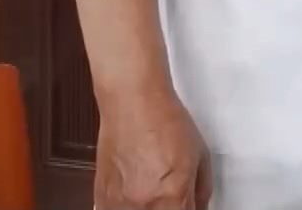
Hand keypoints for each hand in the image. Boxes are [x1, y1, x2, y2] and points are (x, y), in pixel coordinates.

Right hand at [93, 88, 211, 209]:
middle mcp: (144, 206)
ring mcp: (119, 204)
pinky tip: (135, 195)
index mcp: (173, 197)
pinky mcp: (101, 198)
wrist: (133, 102)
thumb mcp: (200, 157)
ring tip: (152, 190)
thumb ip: (200, 192)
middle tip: (172, 195)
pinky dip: (128, 207)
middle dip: (171, 208)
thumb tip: (198, 207)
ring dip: (149, 208)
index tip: (188, 204)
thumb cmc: (165, 122)